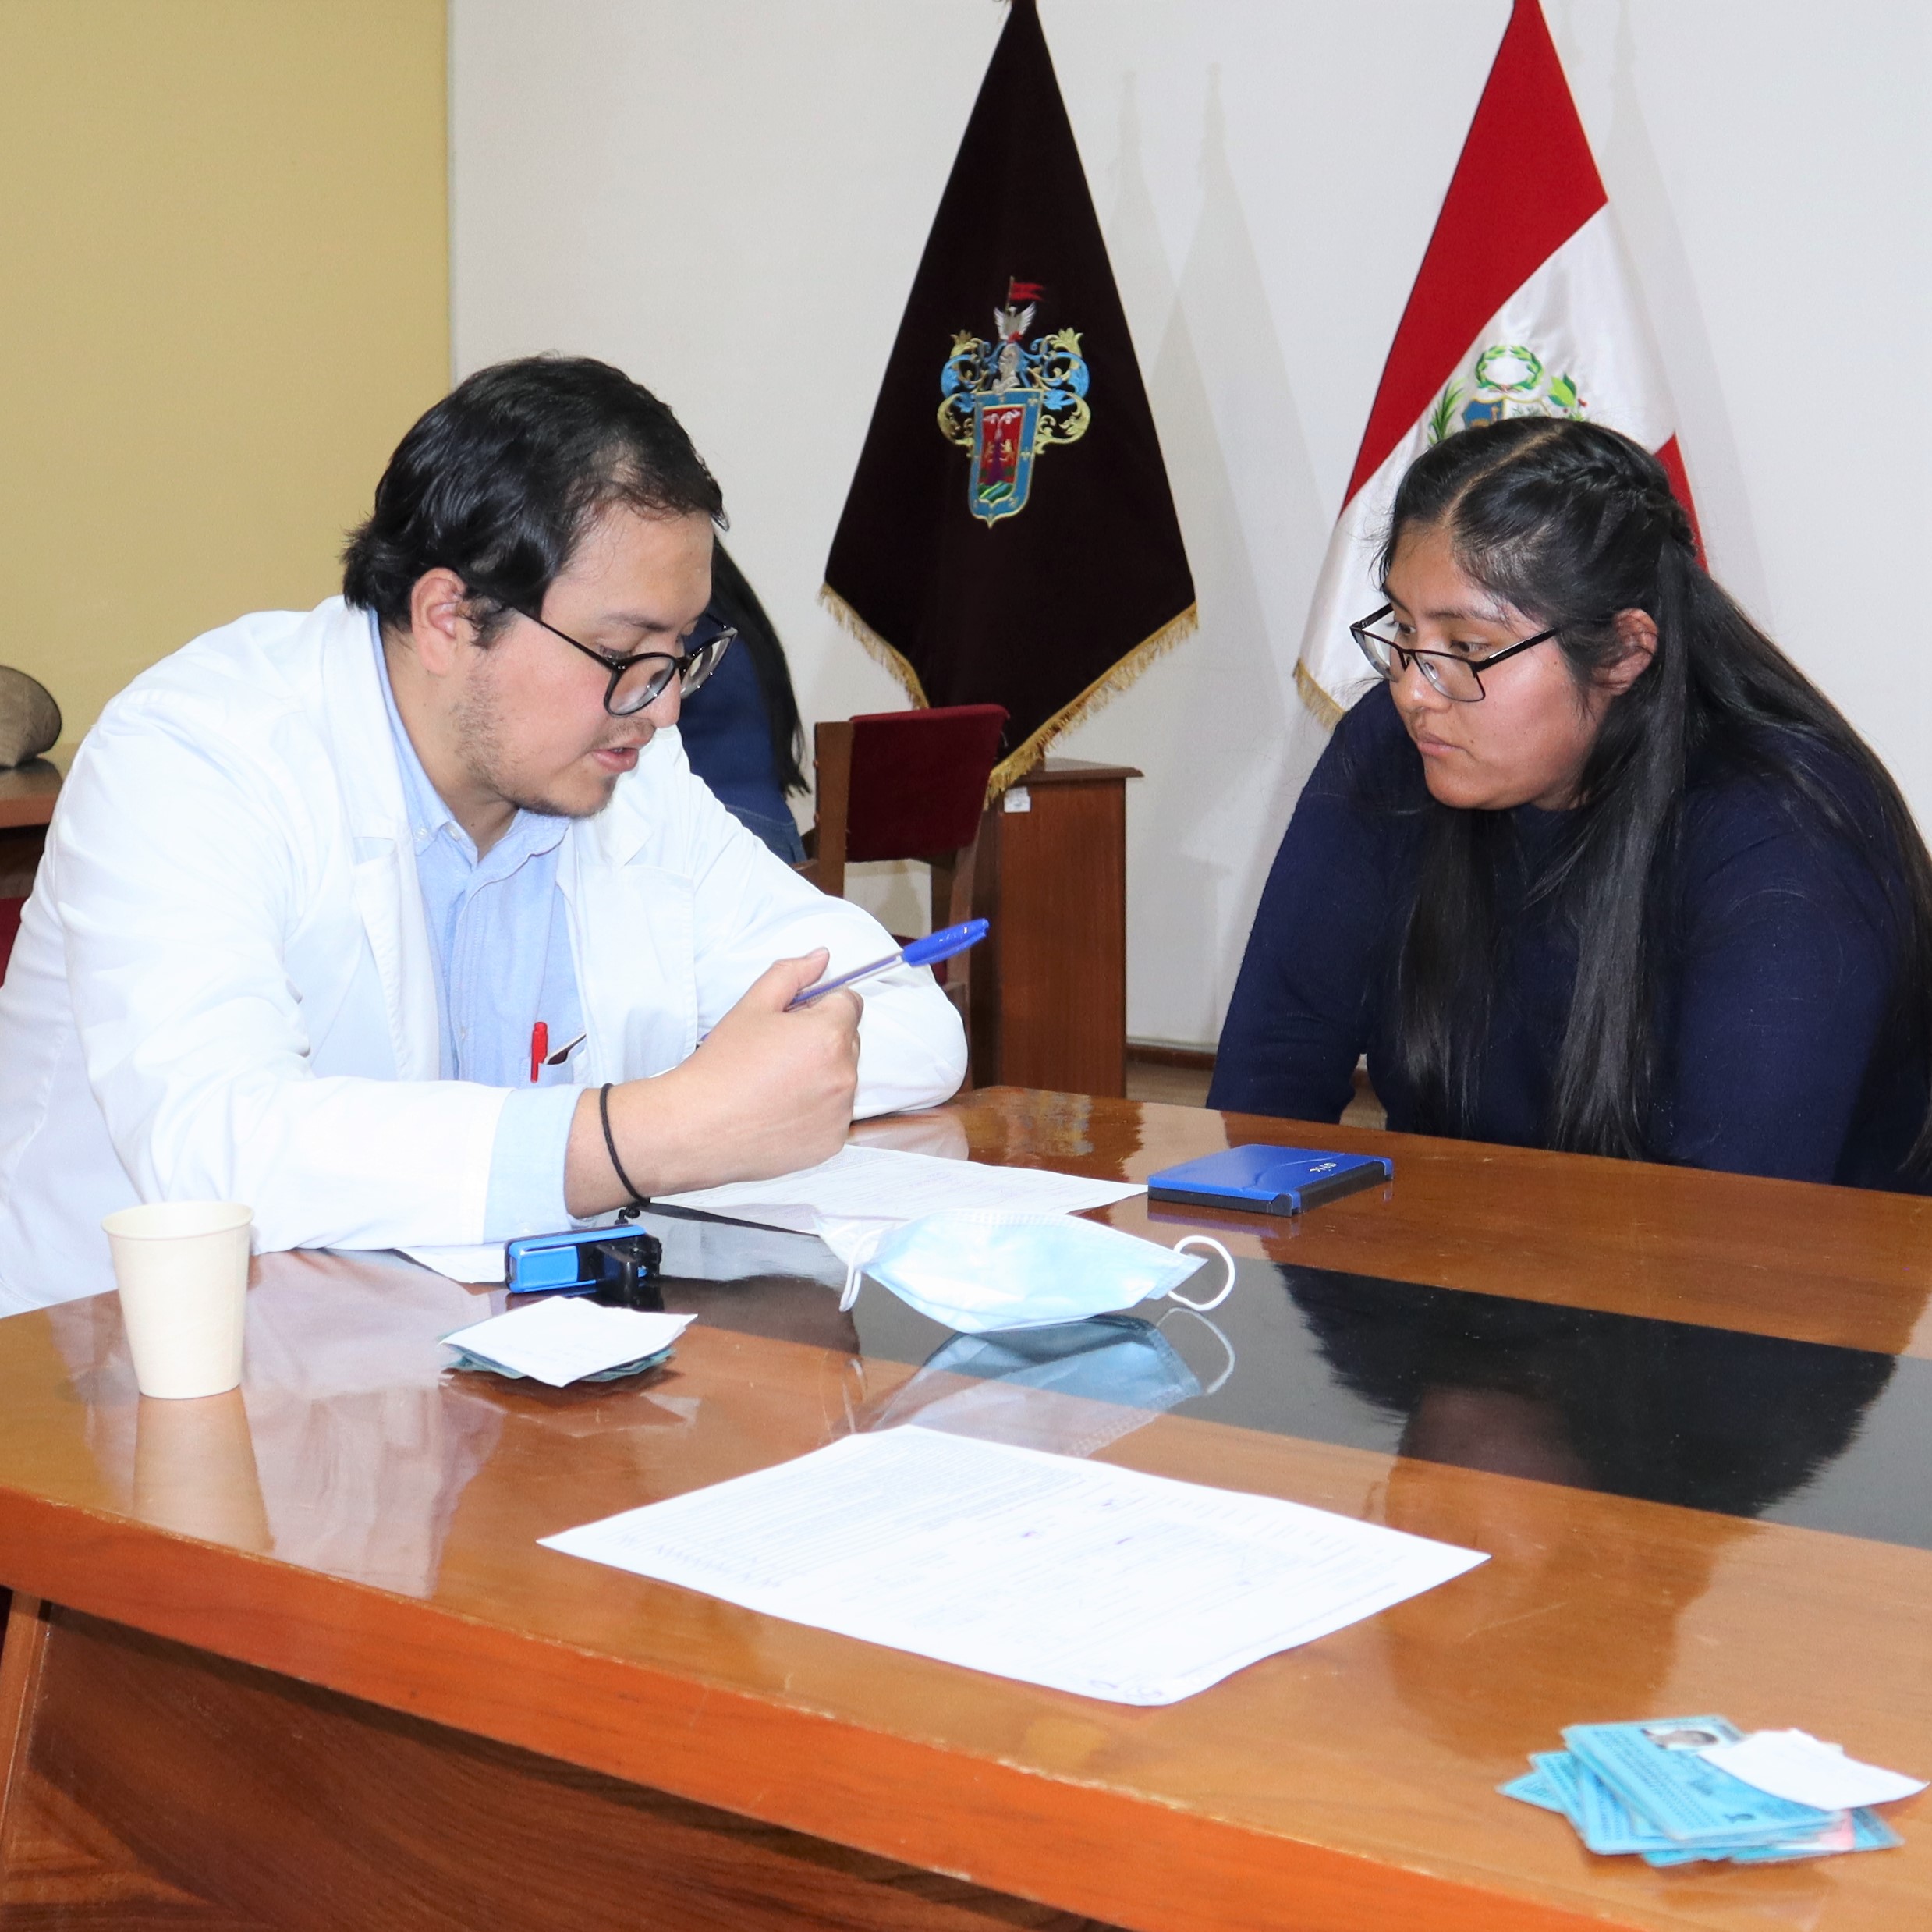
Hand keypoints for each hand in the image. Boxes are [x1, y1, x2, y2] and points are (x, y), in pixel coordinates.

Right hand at [563, 950, 860, 1212]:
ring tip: (777, 1084)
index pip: (850, 1003)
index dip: (820, 1006)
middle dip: (823, 1039)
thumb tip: (822, 957)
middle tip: (777, 1053)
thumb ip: (792, 974)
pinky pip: (836, 1115)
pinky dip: (817, 1111)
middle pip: (849, 1041)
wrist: (697, 1127)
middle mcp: (845, 1074)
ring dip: (822, 1075)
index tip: (793, 1021)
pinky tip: (781, 1110)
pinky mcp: (832, 1142)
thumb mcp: (752, 1006)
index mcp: (829, 1034)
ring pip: (843, 1078)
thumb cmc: (722, 1066)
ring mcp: (841, 1112)